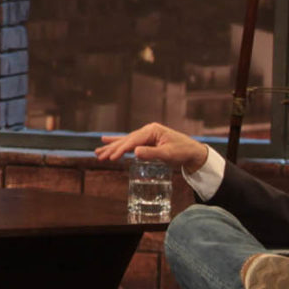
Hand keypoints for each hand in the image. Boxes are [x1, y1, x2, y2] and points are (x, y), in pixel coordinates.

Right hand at [95, 122, 210, 173]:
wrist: (192, 151)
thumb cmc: (182, 151)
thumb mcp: (168, 154)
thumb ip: (151, 153)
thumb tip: (135, 152)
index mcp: (152, 130)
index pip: (132, 141)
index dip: (121, 150)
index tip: (111, 158)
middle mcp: (147, 130)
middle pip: (126, 140)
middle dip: (111, 148)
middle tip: (98, 155)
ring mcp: (146, 135)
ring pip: (125, 141)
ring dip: (112, 147)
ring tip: (97, 151)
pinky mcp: (146, 140)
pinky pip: (129, 142)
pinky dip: (119, 144)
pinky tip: (107, 141)